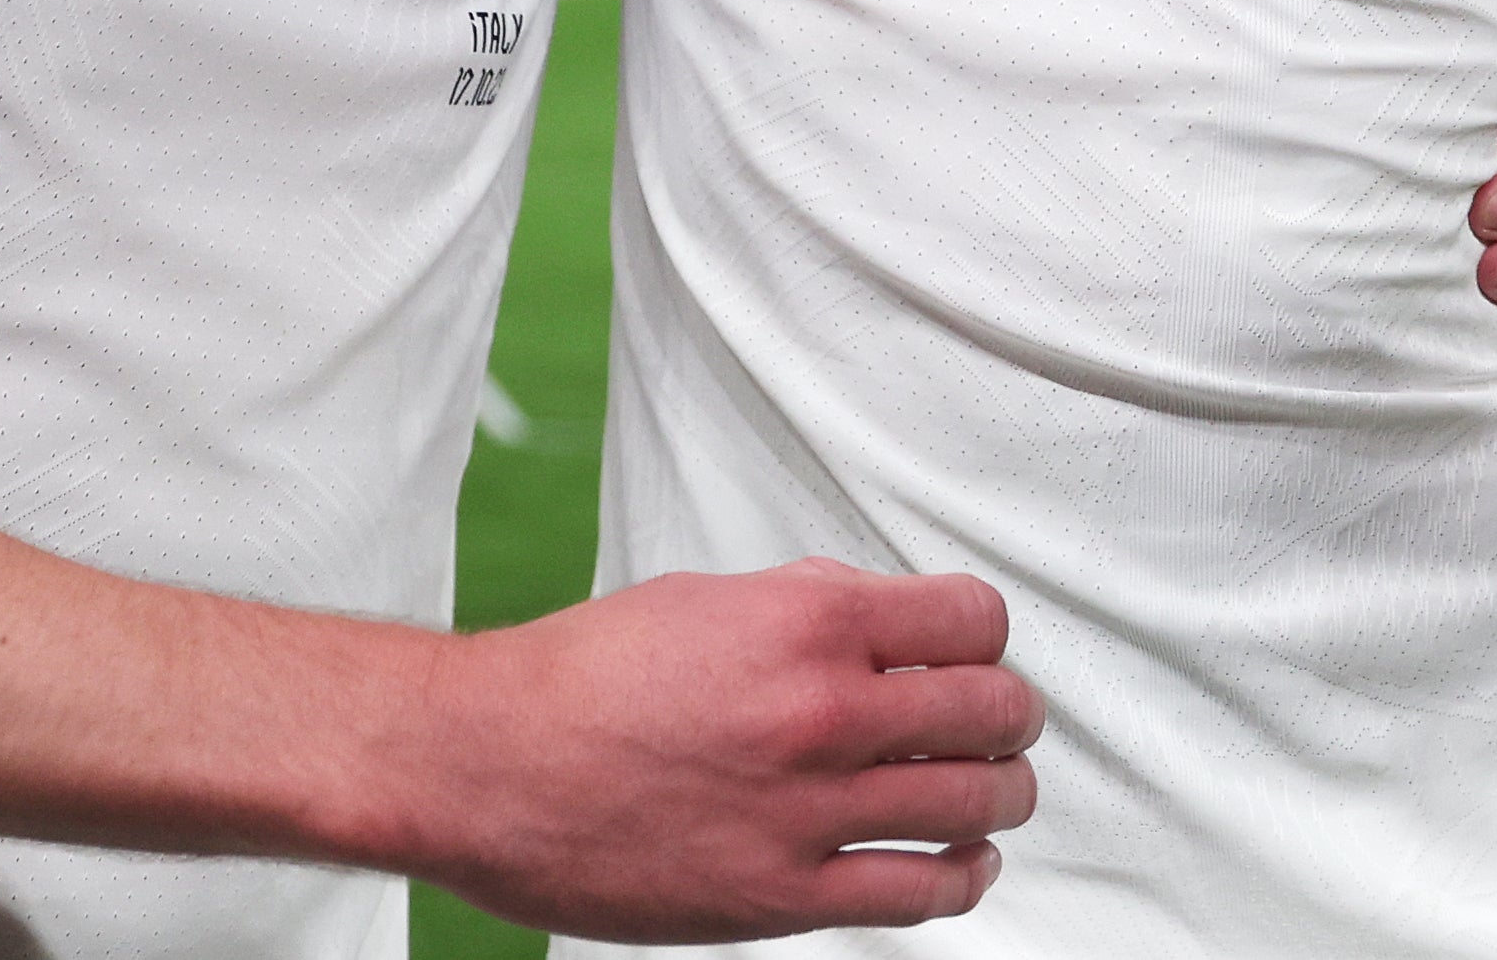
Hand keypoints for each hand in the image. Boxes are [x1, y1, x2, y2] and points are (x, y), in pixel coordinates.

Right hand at [405, 560, 1040, 938]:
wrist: (487, 766)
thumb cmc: (579, 680)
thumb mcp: (706, 598)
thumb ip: (810, 605)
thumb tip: (887, 622)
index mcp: (806, 622)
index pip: (973, 621)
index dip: (985, 636)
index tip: (978, 651)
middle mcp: (821, 712)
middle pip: (991, 711)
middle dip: (1009, 716)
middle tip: (1003, 722)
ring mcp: (808, 811)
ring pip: (974, 804)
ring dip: (1001, 794)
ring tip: (995, 791)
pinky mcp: (784, 897)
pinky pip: (921, 892)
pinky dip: (962, 876)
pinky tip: (960, 863)